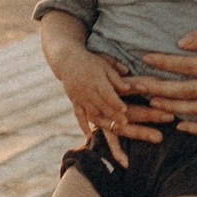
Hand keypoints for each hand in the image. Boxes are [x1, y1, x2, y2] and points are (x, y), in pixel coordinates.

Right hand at [41, 26, 170, 150]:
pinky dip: (82, 126)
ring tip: (113, 128)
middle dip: (113, 114)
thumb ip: (116, 76)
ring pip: (91, 112)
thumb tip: (129, 87)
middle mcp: (87, 90)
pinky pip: (78, 115)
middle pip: (101, 105)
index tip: (124, 110)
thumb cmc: (91, 61)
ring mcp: (80, 97)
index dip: (116, 102)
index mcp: (97, 80)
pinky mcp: (74, 101)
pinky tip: (88, 135)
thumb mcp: (105, 64)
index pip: (107, 93)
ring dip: (102, 121)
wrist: (67, 60)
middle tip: (125, 123)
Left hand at [143, 20, 196, 132]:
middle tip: (138, 86)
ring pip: (196, 110)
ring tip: (152, 102)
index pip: (187, 66)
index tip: (145, 58)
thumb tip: (180, 44)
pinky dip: (195, 127)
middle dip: (158, 89)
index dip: (164, 62)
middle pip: (185, 91)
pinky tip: (179, 124)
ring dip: (171, 107)